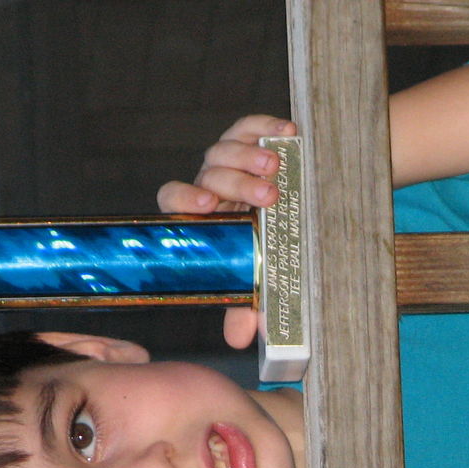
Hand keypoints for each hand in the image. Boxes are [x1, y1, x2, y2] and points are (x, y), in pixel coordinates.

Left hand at [157, 116, 297, 348]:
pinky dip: (265, 127)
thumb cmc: (265, 250)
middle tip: (268, 196)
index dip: (186, 200)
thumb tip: (238, 339)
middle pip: (208, 174)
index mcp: (202, 217)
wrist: (292, 216)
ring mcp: (228, 160)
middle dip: (236, 184)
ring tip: (277, 170)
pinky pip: (248, 127)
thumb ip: (245, 305)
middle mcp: (209, 185)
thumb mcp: (257, 278)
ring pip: (225, 148)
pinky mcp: (250, 139)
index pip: (176, 200)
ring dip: (250, 158)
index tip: (206, 208)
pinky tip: (287, 133)